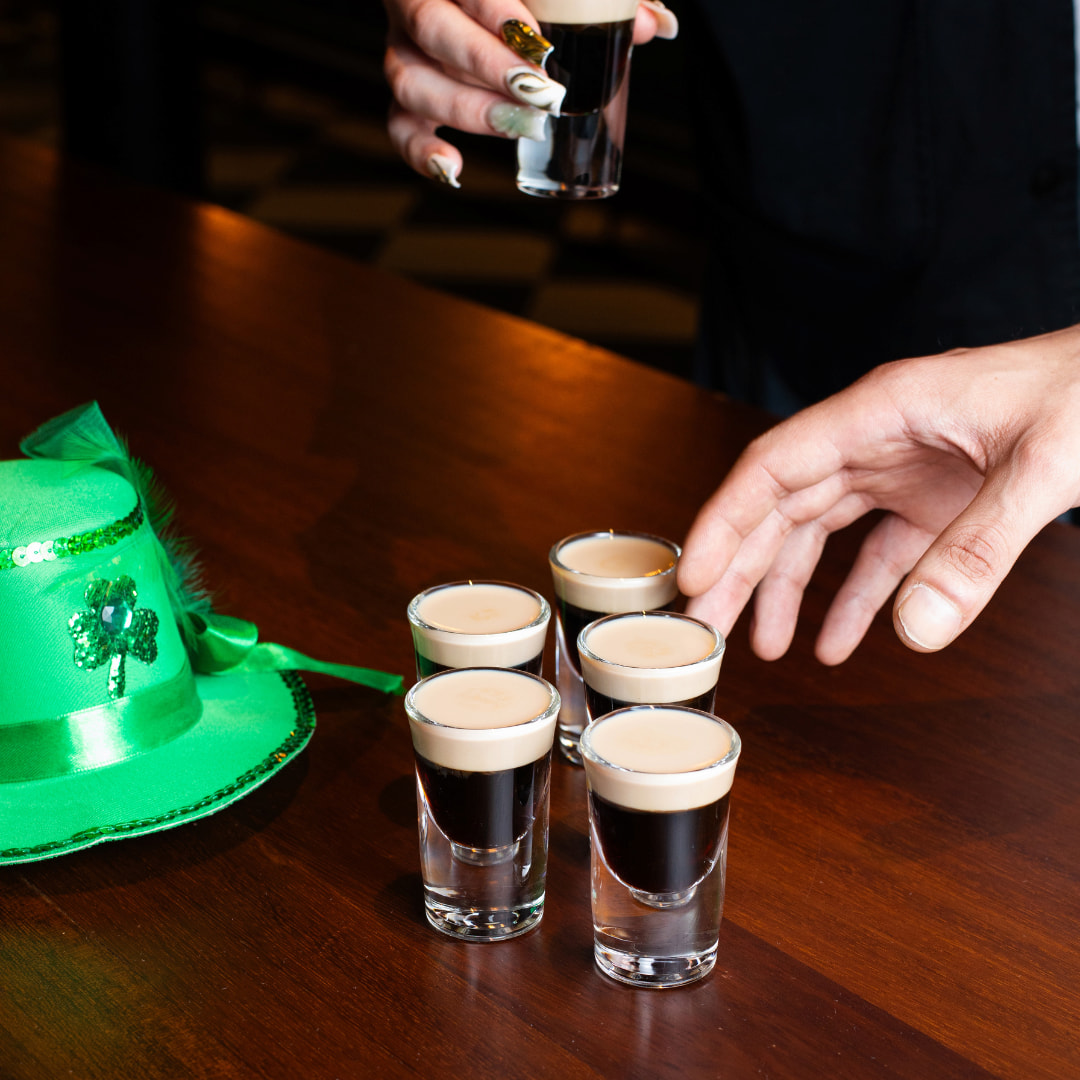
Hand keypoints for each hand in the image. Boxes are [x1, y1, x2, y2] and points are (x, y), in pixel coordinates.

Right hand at [382, 0, 677, 184]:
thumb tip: (658, 27)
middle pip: (432, 31)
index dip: (498, 15)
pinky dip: (422, 153)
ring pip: (411, 81)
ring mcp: (406, 50)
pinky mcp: (407, 94)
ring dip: (467, 110)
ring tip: (521, 127)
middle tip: (540, 94)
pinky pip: (398, 126)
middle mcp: (417, 5)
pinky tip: (454, 169)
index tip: (540, 47)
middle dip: (487, 67)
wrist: (479, 5)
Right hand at [678, 326, 1079, 662]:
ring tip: (764, 645)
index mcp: (882, 411)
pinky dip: (855, 599)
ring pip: (818, 532)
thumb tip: (916, 631)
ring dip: (787, 588)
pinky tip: (837, 642)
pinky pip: (877, 554)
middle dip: (742, 568)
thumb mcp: (1048, 466)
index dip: (725, 522)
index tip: (696, 576)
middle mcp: (879, 438)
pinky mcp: (935, 499)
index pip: (774, 467)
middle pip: (783, 507)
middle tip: (709, 625)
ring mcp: (904, 469)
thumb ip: (980, 549)